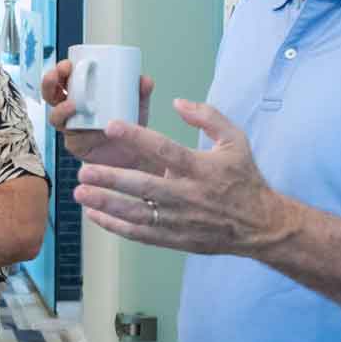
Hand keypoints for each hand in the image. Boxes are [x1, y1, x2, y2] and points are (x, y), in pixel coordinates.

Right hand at [39, 59, 155, 166]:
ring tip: (72, 105)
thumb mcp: (136, 106)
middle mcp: (71, 111)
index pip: (63, 80)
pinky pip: (72, 139)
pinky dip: (80, 134)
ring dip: (60, 109)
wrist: (133, 155)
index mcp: (80, 95)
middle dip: (50, 83)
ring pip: (55, 117)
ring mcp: (71, 129)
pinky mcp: (76, 146)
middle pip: (51, 95)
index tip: (67, 64)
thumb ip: (141, 93)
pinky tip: (88, 130)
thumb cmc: (129, 125)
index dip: (59, 71)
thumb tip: (145, 80)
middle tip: (61, 74)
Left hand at [73, 100, 299, 255]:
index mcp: (201, 168)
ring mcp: (180, 220)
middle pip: (143, 186)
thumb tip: (178, 102)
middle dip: (111, 179)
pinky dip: (115, 226)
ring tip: (80, 192)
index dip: (136, 137)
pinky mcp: (175, 239)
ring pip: (136, 213)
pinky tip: (94, 214)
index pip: (164, 150)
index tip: (111, 126)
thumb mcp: (235, 140)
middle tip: (84, 171)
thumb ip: (208, 117)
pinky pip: (140, 233)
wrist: (260, 226)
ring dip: (106, 203)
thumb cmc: (244, 179)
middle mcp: (188, 195)